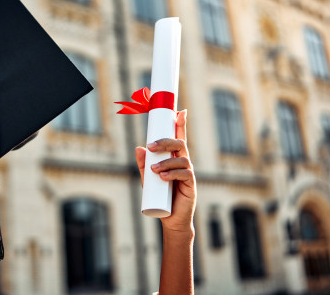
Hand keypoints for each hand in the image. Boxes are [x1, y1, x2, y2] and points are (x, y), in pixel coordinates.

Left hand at [135, 110, 195, 233]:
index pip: (179, 138)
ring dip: (165, 163)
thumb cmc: (160, 196)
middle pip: (180, 144)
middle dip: (166, 141)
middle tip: (151, 146)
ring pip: (181, 159)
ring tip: (153, 171)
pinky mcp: (191, 185)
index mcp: (174, 158)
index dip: (181, 124)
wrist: (171, 219)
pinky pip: (185, 174)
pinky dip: (172, 174)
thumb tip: (138, 148)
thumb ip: (143, 165)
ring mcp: (189, 173)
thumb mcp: (147, 180)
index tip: (180, 111)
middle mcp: (183, 163)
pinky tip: (163, 177)